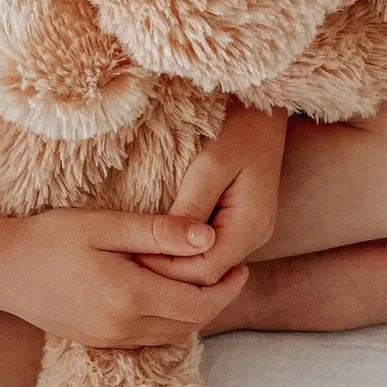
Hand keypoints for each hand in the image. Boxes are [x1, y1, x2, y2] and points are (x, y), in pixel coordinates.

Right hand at [0, 208, 248, 348]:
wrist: (1, 269)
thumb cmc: (50, 238)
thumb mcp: (105, 225)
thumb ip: (157, 233)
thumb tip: (207, 238)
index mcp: (129, 297)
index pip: (199, 304)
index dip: (226, 288)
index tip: (241, 265)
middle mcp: (122, 327)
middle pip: (190, 324)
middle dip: (217, 300)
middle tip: (232, 272)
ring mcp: (109, 339)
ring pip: (172, 335)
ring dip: (196, 313)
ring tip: (207, 281)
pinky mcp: (97, 341)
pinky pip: (149, 338)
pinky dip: (170, 320)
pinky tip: (171, 294)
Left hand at [137, 103, 288, 287]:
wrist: (262, 111)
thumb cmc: (238, 128)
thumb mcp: (210, 163)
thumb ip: (192, 205)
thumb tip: (173, 243)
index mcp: (250, 226)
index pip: (205, 271)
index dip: (167, 269)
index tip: (130, 252)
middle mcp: (254, 238)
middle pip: (206, 276)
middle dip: (167, 271)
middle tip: (124, 258)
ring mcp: (249, 235)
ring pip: (207, 268)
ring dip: (173, 264)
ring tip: (136, 251)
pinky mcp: (239, 227)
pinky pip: (209, 252)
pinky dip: (183, 252)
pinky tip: (157, 242)